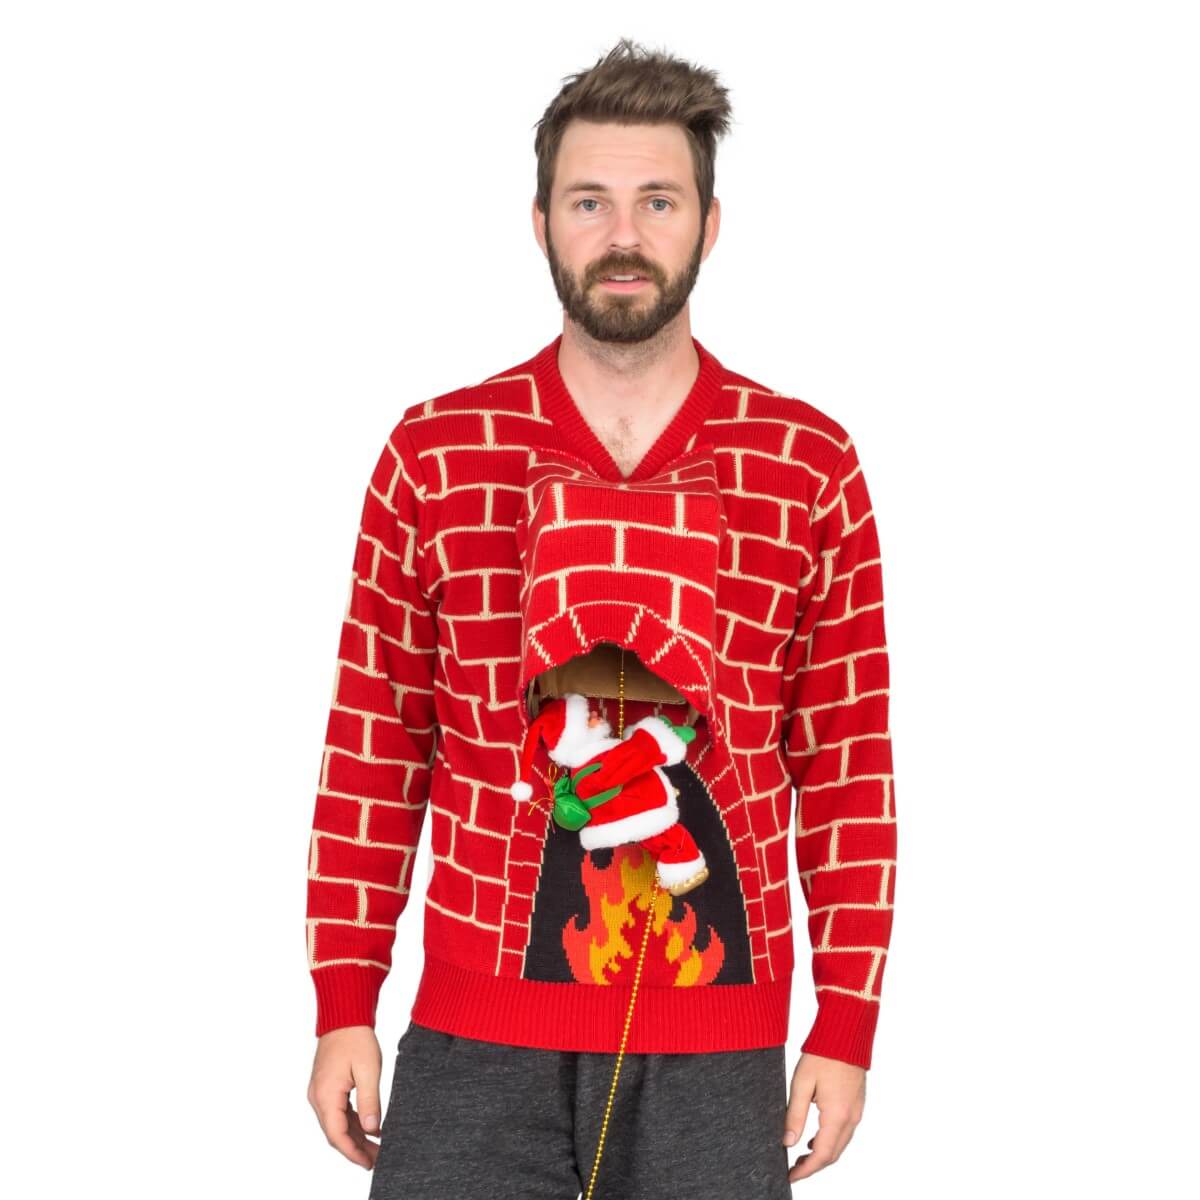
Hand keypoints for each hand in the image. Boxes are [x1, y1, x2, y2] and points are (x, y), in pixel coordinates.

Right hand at [307, 1025, 383, 1169]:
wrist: (344, 1016)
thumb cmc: (356, 1038)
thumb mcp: (369, 1070)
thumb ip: (370, 1102)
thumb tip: (372, 1130)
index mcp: (326, 1095)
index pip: (336, 1135)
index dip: (352, 1153)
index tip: (368, 1164)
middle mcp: (318, 1097)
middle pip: (335, 1133)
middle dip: (356, 1149)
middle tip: (377, 1160)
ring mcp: (321, 1092)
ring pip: (337, 1123)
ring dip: (355, 1137)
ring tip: (376, 1148)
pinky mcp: (327, 1086)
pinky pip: (338, 1111)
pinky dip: (353, 1122)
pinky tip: (371, 1128)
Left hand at [781, 1051, 865, 1180]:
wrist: (846, 1033)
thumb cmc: (822, 1054)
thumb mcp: (801, 1084)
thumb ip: (795, 1115)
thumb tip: (788, 1142)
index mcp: (837, 1115)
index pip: (822, 1155)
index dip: (806, 1170)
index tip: (790, 1177)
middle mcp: (851, 1118)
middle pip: (833, 1154)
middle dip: (813, 1166)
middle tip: (792, 1170)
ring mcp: (856, 1112)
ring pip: (840, 1145)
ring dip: (822, 1155)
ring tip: (799, 1157)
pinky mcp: (856, 1104)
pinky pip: (844, 1132)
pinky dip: (830, 1141)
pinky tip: (814, 1140)